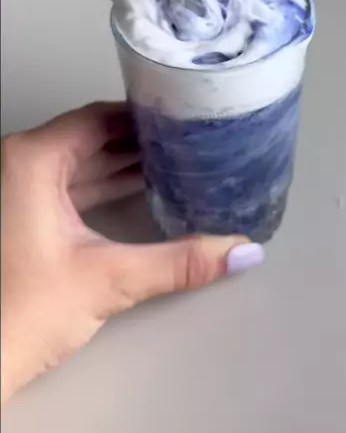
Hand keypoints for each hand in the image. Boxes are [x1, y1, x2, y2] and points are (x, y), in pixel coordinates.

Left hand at [1, 102, 262, 403]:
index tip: (181, 114)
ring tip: (172, 163)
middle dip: (140, 140)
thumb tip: (236, 251)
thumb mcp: (108, 280)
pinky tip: (135, 192)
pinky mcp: (17, 216)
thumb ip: (178, 262)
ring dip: (122, 164)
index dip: (145, 115)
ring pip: (79, 162)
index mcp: (30, 160)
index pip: (98, 117)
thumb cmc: (13, 317)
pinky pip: (67, 186)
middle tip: (187, 139)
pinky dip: (101, 186)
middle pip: (90, 136)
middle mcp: (16, 166)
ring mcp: (13, 191)